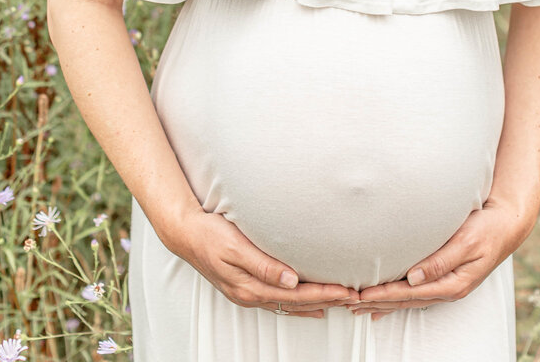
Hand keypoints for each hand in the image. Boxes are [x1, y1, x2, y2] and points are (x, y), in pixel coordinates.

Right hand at [177, 207, 359, 317]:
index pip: (296, 295)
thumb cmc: (210, 234)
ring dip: (315, 304)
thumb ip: (264, 265)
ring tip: (339, 303)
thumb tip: (291, 280)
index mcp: (251, 287)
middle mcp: (251, 295)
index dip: (323, 293)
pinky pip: (279, 301)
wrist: (186, 233)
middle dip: (326, 301)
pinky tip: (309, 305)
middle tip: (353, 298)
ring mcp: (248, 293)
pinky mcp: (246, 286)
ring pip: (289, 305)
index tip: (346, 291)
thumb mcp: (236, 247)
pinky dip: (297, 304)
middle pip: (296, 303)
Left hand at [350, 197, 534, 321]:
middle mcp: (447, 289)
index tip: (362, 295)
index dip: (385, 295)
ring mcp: (446, 285)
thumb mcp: (465, 242)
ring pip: (409, 299)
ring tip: (360, 307)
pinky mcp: (444, 277)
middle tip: (350, 304)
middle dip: (378, 303)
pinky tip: (384, 304)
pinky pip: (415, 292)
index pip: (410, 293)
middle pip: (407, 301)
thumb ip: (440, 261)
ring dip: (384, 303)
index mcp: (452, 284)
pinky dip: (397, 298)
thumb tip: (414, 277)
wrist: (505, 225)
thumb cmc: (486, 230)